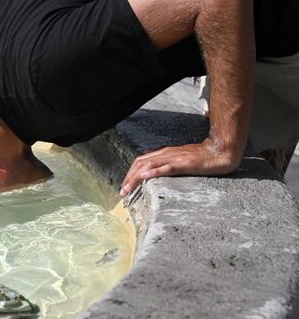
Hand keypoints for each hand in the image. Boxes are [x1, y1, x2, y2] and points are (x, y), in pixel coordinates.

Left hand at [119, 138, 240, 195]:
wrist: (220, 150)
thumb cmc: (202, 156)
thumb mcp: (180, 158)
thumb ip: (167, 162)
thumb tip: (152, 168)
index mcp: (164, 153)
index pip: (141, 161)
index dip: (130, 172)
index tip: (124, 185)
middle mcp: (166, 154)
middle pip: (140, 163)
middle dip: (129, 177)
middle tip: (122, 192)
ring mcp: (174, 158)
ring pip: (149, 166)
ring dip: (136, 177)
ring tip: (127, 188)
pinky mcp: (184, 164)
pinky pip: (166, 168)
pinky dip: (154, 172)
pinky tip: (145, 177)